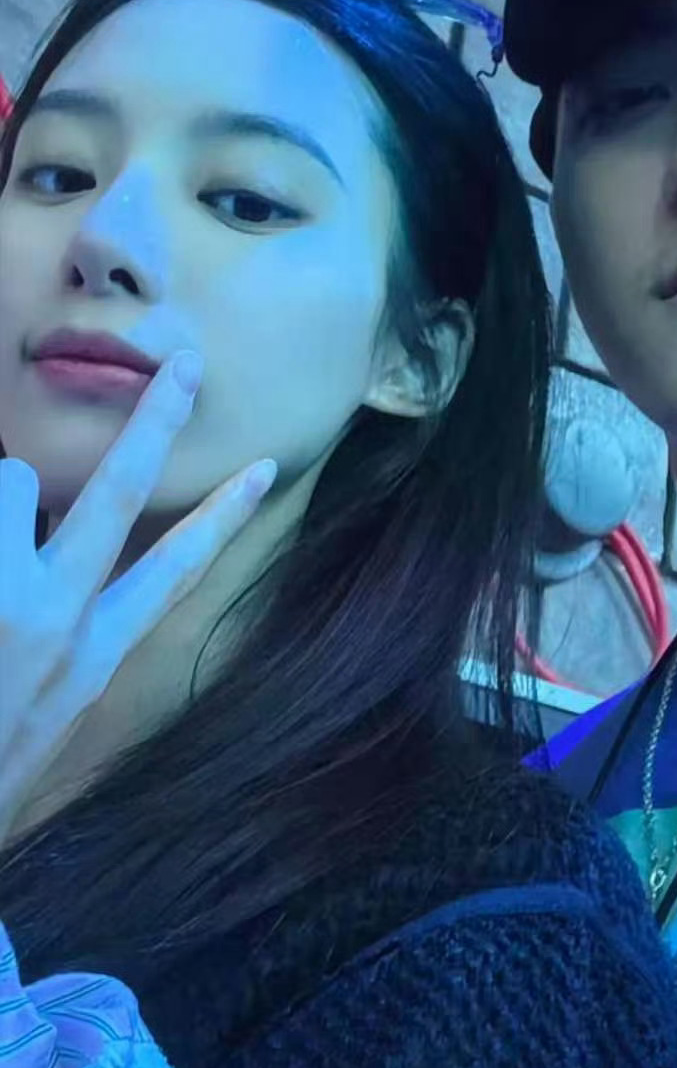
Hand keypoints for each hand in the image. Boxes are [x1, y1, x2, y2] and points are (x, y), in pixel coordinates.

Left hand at [0, 352, 276, 841]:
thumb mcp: (47, 704)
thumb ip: (69, 630)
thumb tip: (59, 543)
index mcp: (95, 656)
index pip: (174, 571)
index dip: (222, 516)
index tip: (261, 469)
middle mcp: (61, 622)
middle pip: (120, 493)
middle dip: (155, 422)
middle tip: (180, 362)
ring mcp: (12, 600)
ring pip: (9, 481)